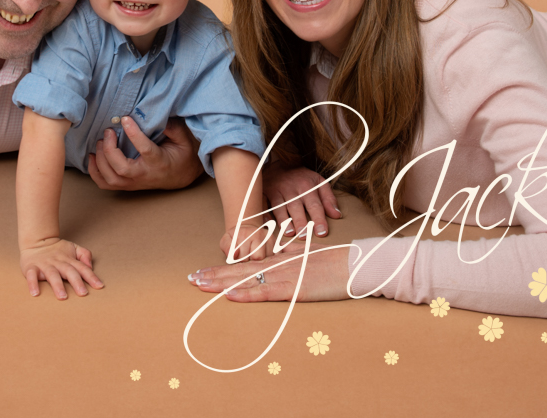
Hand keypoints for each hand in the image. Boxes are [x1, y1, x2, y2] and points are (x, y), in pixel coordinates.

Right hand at [20, 238, 103, 299]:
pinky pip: (32, 275)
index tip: (99, 286)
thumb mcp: (73, 248)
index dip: (91, 277)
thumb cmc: (57, 249)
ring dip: (57, 285)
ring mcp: (44, 265)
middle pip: (69, 271)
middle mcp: (58, 262)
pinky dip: (33, 283)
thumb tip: (90, 266)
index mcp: (69, 259)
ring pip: (52, 274)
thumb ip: (84, 254)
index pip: (82, 268)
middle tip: (83, 293)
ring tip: (62, 296)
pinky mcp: (31, 267)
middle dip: (76, 282)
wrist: (36, 241)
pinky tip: (35, 293)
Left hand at [87, 116, 201, 190]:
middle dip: (110, 150)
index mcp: (159, 162)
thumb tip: (155, 114)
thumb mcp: (183, 138)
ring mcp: (134, 183)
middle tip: (108, 131)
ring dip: (100, 160)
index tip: (125, 119)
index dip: (134, 134)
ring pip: (111, 178)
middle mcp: (144, 175)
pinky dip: (94, 172)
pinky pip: (105, 184)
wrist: (181, 176)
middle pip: (121, 168)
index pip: (145, 149)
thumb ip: (172, 127)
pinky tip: (92, 156)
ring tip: (100, 142)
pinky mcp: (126, 185)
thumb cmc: (181, 154)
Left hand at [189, 243, 351, 302]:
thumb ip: (290, 251)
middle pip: (239, 270)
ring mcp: (285, 276)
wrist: (355, 264)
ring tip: (200, 285)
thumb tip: (276, 249)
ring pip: (247, 280)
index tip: (202, 271)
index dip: (221, 268)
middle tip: (191, 279)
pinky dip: (247, 294)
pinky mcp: (295, 289)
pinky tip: (230, 295)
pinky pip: (266, 292)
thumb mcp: (308, 253)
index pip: (244, 263)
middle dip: (213, 275)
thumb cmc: (335, 261)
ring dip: (221, 283)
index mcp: (280, 258)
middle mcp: (277, 265)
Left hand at [220, 221, 273, 261]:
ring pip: (267, 258)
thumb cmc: (235, 238)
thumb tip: (235, 254)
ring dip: (261, 261)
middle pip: (258, 258)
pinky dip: (269, 259)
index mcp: (244, 234)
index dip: (241, 260)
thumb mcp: (226, 241)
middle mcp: (258, 234)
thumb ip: (227, 247)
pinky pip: (275, 256)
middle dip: (251, 261)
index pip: (244, 258)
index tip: (239, 255)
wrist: (246, 229)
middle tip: (247, 256)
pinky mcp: (276, 241)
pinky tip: (263, 256)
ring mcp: (269, 237)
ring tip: (254, 255)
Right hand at [264, 166, 341, 238]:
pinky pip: (263, 203)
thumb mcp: (318, 182)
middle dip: (300, 221)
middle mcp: (292, 189)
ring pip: (279, 206)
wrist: (279, 164)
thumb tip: (337, 215)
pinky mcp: (264, 192)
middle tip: (304, 236)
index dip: (319, 219)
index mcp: (307, 186)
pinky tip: (268, 224)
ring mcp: (277, 190)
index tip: (322, 232)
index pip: (315, 204)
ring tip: (290, 233)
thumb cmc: (301, 177)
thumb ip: (328, 198)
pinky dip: (265, 213)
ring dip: (284, 220)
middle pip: (296, 206)